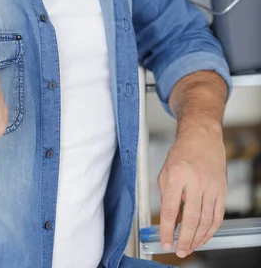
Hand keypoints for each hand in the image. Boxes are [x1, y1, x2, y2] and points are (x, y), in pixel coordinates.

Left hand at [158, 123, 226, 257]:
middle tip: (179, 251)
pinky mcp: (222, 190)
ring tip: (190, 247)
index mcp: (176, 176)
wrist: (202, 137)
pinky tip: (204, 236)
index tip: (165, 241)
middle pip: (190, 219)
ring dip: (197, 238)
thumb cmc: (181, 153)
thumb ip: (166, 195)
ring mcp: (210, 186)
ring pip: (205, 220)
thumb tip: (169, 220)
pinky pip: (217, 215)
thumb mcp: (165, 171)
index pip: (169, 210)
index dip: (166, 230)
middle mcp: (195, 182)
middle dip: (184, 239)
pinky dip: (211, 230)